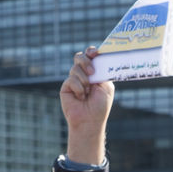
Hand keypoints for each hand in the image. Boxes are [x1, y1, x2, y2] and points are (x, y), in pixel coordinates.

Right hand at [59, 46, 113, 164]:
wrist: (89, 120)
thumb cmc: (100, 106)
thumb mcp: (106, 86)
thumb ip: (101, 71)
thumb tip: (96, 59)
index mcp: (95, 72)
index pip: (91, 56)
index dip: (92, 51)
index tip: (95, 53)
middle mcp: (84, 74)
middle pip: (80, 57)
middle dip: (86, 61)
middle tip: (92, 73)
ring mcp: (74, 80)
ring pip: (76, 68)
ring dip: (84, 80)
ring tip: (88, 93)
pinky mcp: (66, 87)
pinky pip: (71, 79)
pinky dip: (78, 88)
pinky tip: (80, 97)